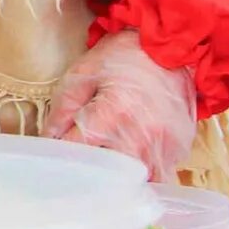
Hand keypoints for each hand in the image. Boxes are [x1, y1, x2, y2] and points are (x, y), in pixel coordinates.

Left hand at [43, 29, 196, 180]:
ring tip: (109, 166)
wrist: (169, 47)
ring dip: (120, 178)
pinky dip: (144, 173)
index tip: (57, 157)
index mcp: (113, 114)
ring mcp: (164, 145)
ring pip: (136, 181)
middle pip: (109, 175)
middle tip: (82, 166)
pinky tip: (133, 160)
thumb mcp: (82, 74)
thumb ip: (63, 109)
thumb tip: (49, 139)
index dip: (63, 155)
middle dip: (92, 173)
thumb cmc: (122, 58)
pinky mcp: (180, 148)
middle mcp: (141, 135)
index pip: (78, 151)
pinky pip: (159, 174)